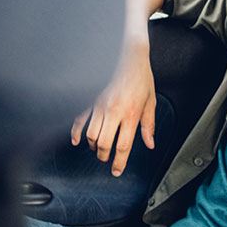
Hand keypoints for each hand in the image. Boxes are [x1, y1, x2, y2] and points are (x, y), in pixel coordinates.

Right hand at [71, 39, 156, 176]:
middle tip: (108, 160)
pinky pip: (79, 119)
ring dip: (94, 146)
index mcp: (130, 114)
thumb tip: (149, 143)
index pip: (123, 146)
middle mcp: (113, 112)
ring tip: (99, 149)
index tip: (116, 171)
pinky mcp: (90, 99)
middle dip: (105, 157)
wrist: (127, 55)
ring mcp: (99, 106)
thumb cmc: (140, 77)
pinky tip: (76, 141)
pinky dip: (76, 132)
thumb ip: (148, 125)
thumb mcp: (150, 101)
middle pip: (104, 144)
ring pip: (91, 135)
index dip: (119, 162)